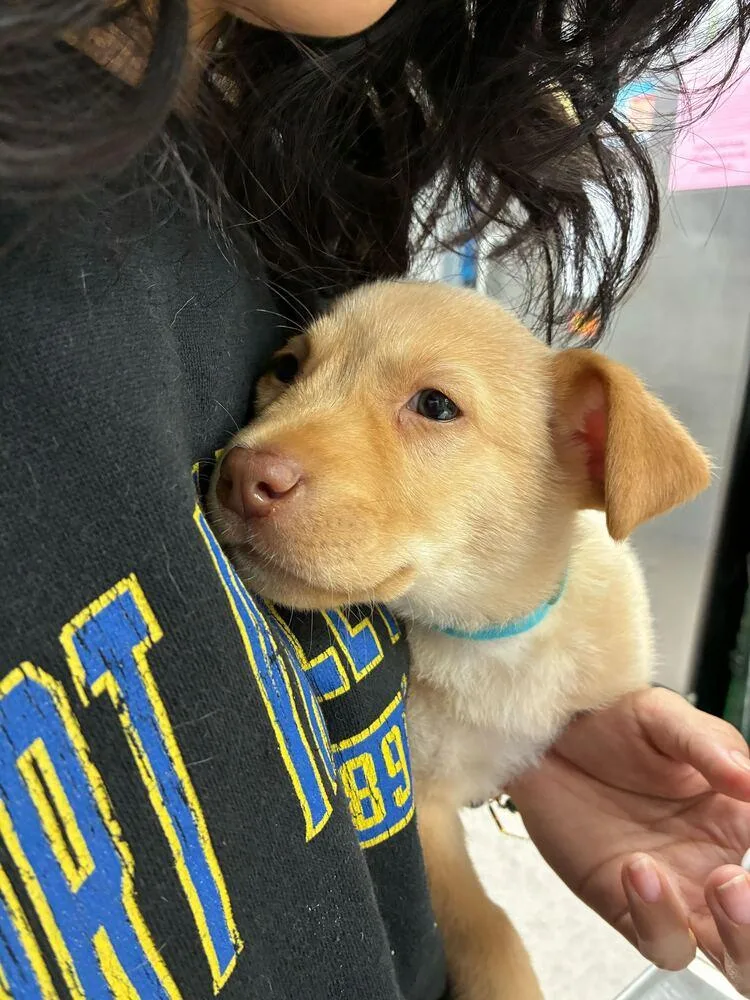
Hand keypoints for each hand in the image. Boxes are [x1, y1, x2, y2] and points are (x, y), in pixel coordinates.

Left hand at [508, 687, 749, 994]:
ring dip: (738, 936)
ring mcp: (677, 893)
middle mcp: (715, 863)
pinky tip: (639, 869)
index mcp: (737, 816)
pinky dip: (659, 918)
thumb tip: (748, 778)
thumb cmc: (604, 724)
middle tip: (738, 882)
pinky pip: (661, 941)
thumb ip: (707, 745)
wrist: (543, 737)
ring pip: (731, 955)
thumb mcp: (660, 717)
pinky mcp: (629, 908)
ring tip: (719, 883)